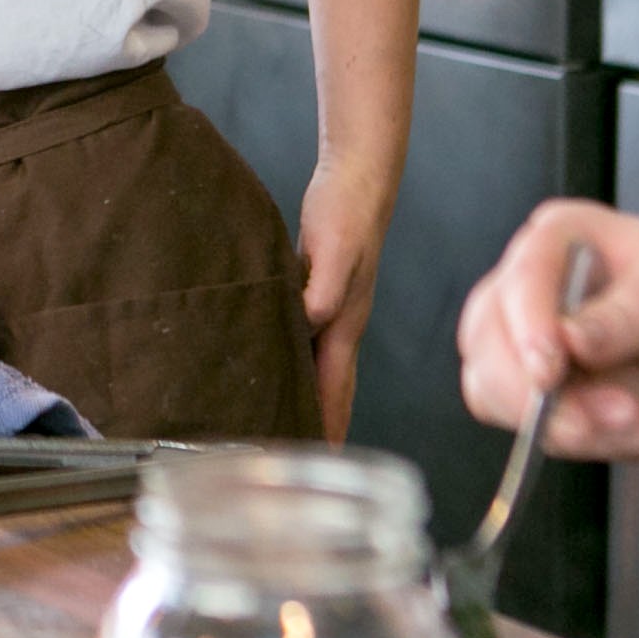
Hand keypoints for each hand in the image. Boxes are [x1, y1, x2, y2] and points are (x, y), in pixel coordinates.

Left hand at [300, 156, 392, 439]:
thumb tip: (309, 323)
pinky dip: (296, 362)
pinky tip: (279, 363)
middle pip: (331, 387)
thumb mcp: (333, 249)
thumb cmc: (346, 211)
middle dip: (318, 423)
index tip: (313, 460)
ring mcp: (336, 310)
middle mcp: (343, 325)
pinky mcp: (321, 293)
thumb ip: (323, 287)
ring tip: (285, 422)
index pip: (334, 389)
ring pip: (319, 367)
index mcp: (345, 324)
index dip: (326, 426)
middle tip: (294, 457)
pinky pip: (308, 342)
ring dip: (308, 397)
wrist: (359, 177)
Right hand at [454, 199, 638, 464]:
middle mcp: (532, 289)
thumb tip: (567, 339)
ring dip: (571, 423)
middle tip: (618, 411)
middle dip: (545, 390)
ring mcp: (526, 347)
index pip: (522, 274)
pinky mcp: (536, 400)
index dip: (528, 323)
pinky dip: (585, 442)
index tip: (551, 368)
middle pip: (488, 338)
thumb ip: (626, 316)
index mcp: (562, 239)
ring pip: (497, 392)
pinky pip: (530, 432)